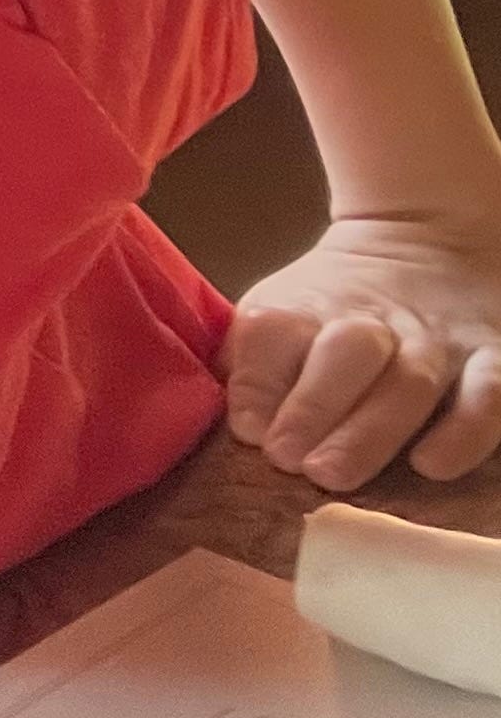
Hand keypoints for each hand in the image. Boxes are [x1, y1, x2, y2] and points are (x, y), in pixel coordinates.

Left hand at [223, 213, 500, 486]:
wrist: (425, 242)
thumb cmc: (330, 309)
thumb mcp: (278, 314)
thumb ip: (251, 365)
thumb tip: (241, 426)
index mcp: (305, 305)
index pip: (275, 332)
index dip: (258, 383)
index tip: (249, 433)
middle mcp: (373, 320)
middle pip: (346, 355)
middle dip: (315, 408)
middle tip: (291, 462)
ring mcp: (437, 340)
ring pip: (409, 381)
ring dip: (371, 431)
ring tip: (335, 475)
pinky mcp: (494, 357)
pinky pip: (489, 394)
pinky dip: (463, 431)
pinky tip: (430, 465)